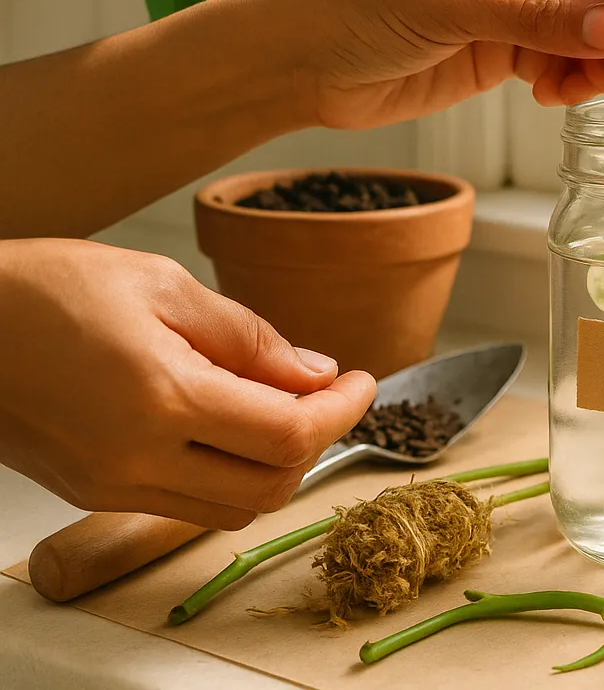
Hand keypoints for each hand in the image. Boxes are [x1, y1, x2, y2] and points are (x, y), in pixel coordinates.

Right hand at [0, 239, 375, 528]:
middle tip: (330, 393)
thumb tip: (315, 373)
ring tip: (282, 406)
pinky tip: (231, 424)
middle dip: (317, 442)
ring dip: (275, 466)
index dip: (343, 410)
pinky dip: (227, 475)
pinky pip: (185, 504)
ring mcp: (111, 484)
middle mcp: (137, 459)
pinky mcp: (92, 491)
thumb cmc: (46, 289)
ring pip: (231, 509)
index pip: (291, 433)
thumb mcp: (163, 285)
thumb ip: (250, 337)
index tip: (366, 381)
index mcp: (162, 400)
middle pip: (271, 486)